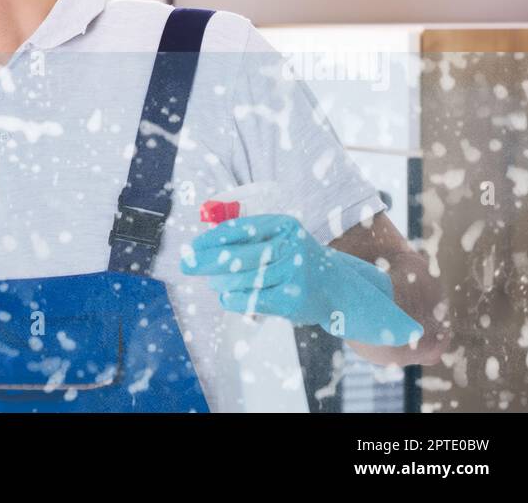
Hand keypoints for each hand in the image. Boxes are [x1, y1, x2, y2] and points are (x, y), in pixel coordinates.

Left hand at [180, 214, 423, 346]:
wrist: (342, 290)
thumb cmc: (299, 263)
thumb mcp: (283, 241)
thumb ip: (250, 240)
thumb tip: (201, 246)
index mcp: (286, 226)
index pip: (241, 229)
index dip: (212, 238)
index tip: (191, 245)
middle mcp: (292, 247)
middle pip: (237, 256)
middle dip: (205, 261)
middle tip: (185, 264)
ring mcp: (294, 274)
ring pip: (240, 280)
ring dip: (220, 283)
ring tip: (214, 283)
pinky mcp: (292, 300)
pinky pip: (249, 300)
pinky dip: (233, 299)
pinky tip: (227, 296)